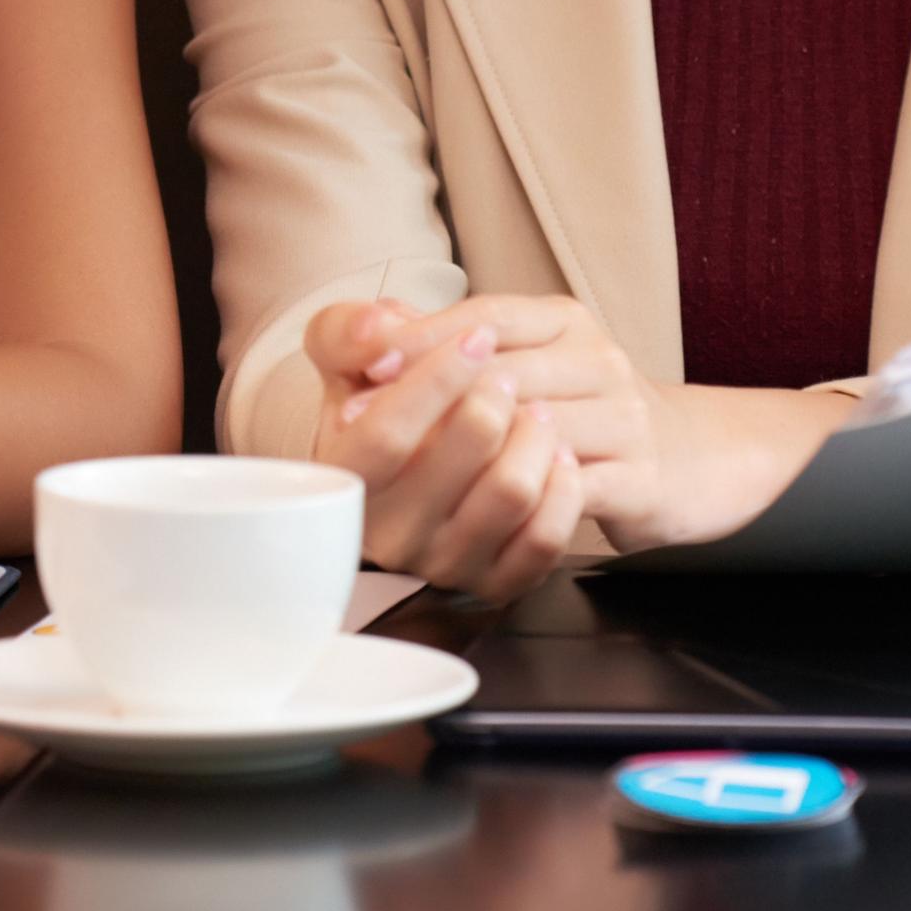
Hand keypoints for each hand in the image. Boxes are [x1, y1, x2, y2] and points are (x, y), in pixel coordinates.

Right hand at [305, 300, 583, 598]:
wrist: (416, 464)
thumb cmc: (385, 406)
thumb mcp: (348, 362)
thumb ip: (348, 334)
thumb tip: (379, 328)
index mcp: (346, 479)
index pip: (388, 433)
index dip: (438, 376)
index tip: (476, 337)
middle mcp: (391, 533)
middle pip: (463, 454)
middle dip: (497, 395)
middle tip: (505, 373)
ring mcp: (445, 562)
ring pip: (513, 492)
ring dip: (537, 433)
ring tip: (536, 409)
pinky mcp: (496, 582)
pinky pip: (545, 539)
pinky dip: (563, 485)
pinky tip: (555, 454)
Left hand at [360, 295, 688, 548]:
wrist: (688, 459)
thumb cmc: (583, 411)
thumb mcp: (527, 360)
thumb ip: (452, 343)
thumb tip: (376, 328)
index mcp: (564, 322)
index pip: (487, 316)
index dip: (422, 339)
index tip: (366, 365)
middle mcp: (598, 360)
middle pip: (505, 370)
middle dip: (428, 398)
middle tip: (361, 426)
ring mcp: (624, 419)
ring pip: (535, 430)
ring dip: (465, 453)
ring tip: (407, 473)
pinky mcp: (640, 478)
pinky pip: (572, 489)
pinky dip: (520, 499)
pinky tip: (476, 512)